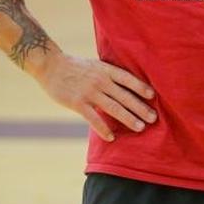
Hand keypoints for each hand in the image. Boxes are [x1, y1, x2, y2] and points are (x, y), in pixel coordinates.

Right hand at [30, 52, 156, 141]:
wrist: (50, 65)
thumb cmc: (76, 66)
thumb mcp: (96, 65)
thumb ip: (110, 74)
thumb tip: (128, 85)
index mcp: (106, 70)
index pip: (128, 79)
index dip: (141, 87)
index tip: (153, 96)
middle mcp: (100, 80)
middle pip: (124, 96)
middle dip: (140, 108)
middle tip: (153, 118)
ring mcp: (89, 92)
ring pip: (113, 108)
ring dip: (128, 118)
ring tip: (140, 127)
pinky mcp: (77, 103)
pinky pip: (93, 118)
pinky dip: (103, 129)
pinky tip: (111, 137)